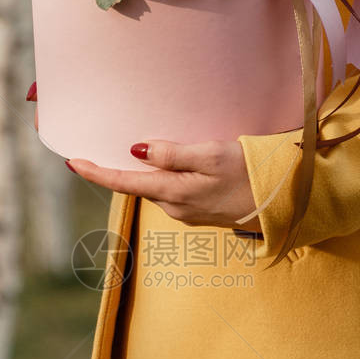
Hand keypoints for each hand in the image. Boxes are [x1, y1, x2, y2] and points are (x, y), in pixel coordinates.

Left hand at [66, 139, 262, 232]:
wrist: (287, 203)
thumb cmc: (252, 174)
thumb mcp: (211, 155)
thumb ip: (172, 153)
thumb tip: (136, 150)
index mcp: (173, 193)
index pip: (124, 183)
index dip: (96, 173)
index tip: (72, 161)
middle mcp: (175, 207)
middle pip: (138, 185)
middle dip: (118, 169)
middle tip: (98, 147)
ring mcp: (189, 212)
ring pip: (156, 187)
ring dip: (144, 172)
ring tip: (134, 149)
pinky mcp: (202, 210)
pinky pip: (173, 191)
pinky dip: (165, 176)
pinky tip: (171, 163)